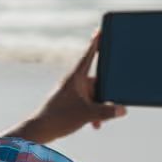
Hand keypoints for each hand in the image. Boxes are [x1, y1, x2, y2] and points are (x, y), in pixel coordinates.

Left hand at [3, 30, 126, 144]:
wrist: (39, 131)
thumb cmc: (59, 118)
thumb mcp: (87, 114)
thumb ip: (107, 111)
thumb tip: (123, 109)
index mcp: (75, 77)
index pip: (88, 55)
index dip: (95, 43)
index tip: (99, 30)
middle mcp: (73, 82)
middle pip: (96, 80)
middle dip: (105, 93)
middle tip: (114, 100)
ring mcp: (71, 93)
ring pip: (93, 95)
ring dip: (99, 106)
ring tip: (101, 120)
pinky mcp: (69, 103)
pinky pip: (87, 103)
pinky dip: (93, 112)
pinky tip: (95, 125)